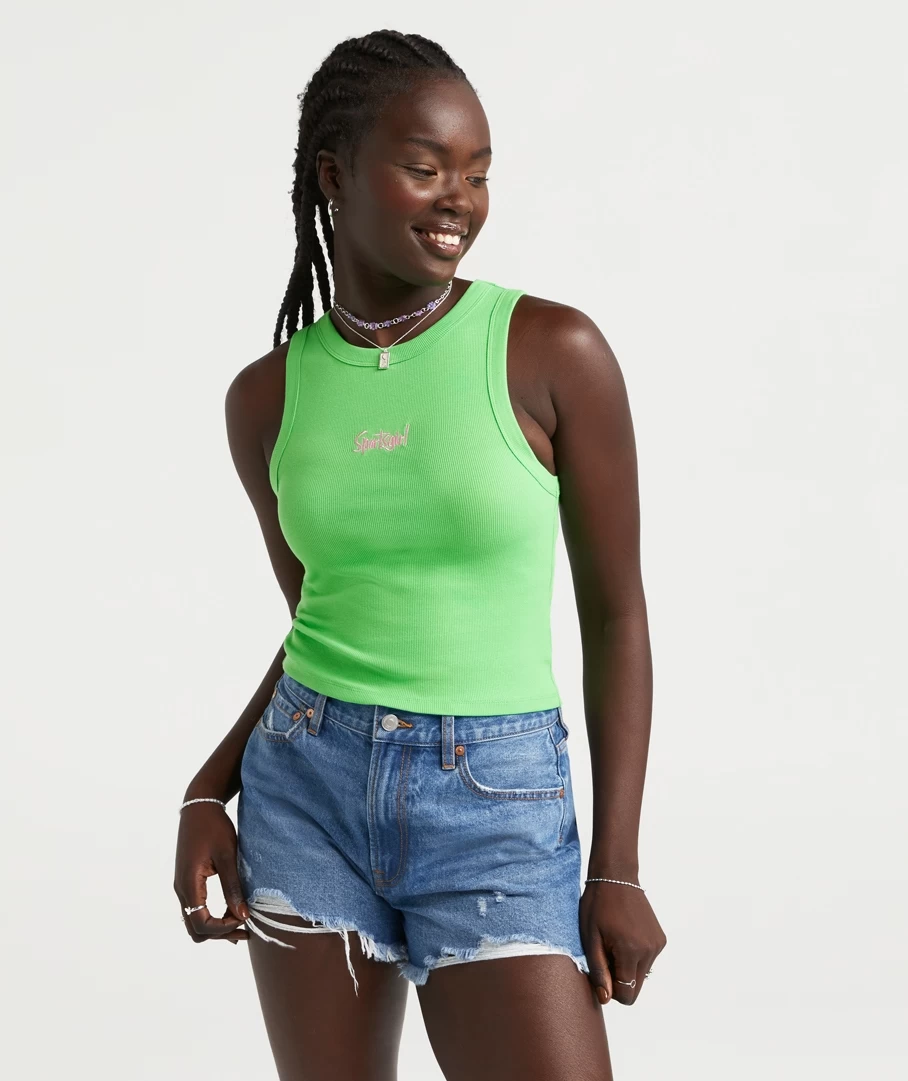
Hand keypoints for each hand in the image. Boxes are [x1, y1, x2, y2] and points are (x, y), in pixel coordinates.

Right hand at [173, 801, 250, 943]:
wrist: (199, 807)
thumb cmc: (214, 827)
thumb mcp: (227, 856)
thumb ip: (233, 887)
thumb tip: (243, 916)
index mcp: (189, 884)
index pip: (202, 923)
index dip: (224, 928)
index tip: (245, 919)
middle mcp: (181, 890)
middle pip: (195, 929)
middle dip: (220, 933)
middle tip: (246, 929)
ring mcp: (182, 886)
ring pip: (194, 921)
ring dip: (216, 927)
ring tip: (242, 924)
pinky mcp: (187, 881)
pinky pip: (196, 909)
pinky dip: (211, 916)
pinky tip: (231, 912)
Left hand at [579, 879, 666, 1005]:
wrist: (615, 877)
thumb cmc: (597, 906)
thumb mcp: (590, 938)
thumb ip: (599, 971)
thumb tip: (606, 998)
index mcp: (631, 951)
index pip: (627, 994)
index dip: (611, 990)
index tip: (601, 970)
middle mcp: (649, 950)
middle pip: (636, 986)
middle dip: (619, 978)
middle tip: (605, 954)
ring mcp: (657, 944)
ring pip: (641, 974)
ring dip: (627, 966)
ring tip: (613, 942)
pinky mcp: (660, 939)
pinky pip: (647, 960)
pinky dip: (635, 956)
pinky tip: (624, 936)